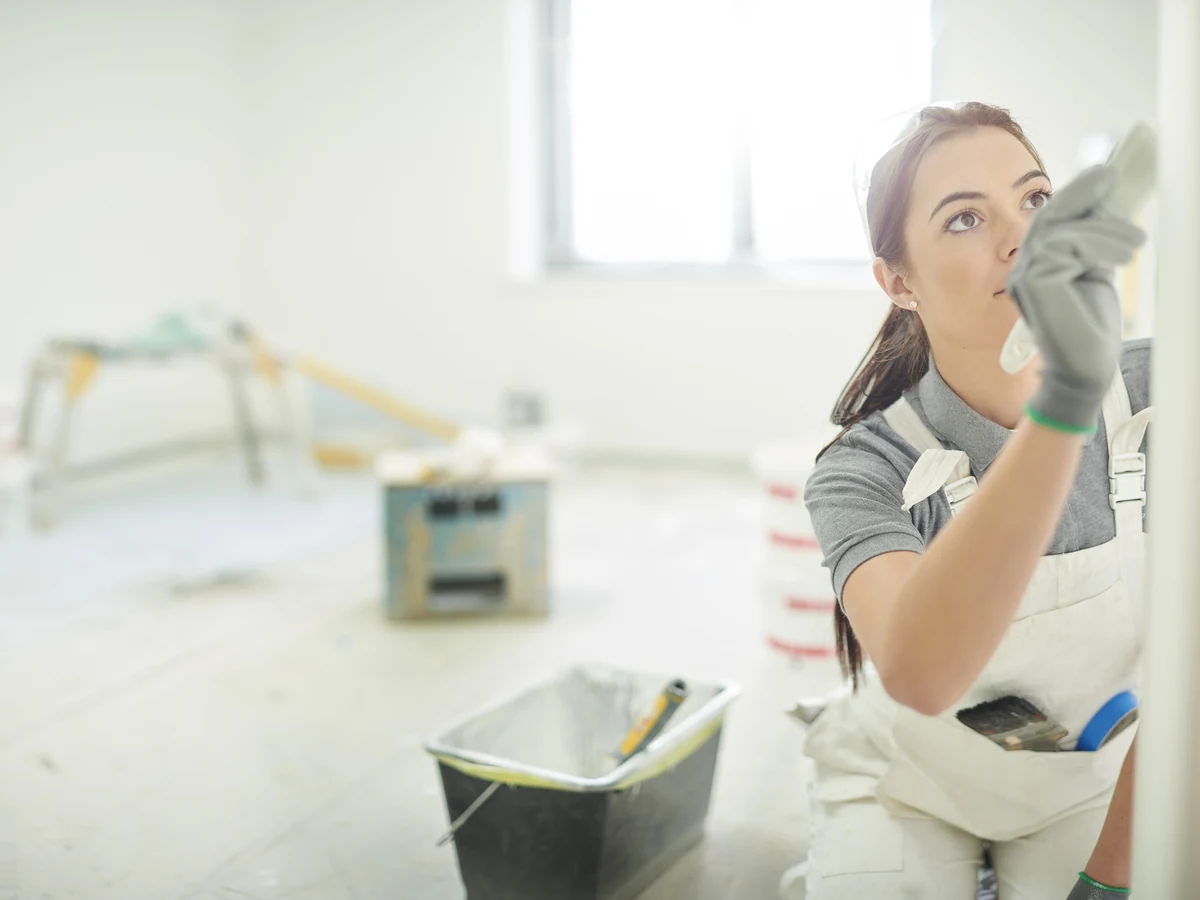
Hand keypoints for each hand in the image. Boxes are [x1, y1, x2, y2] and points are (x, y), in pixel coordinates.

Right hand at [1006, 165, 1145, 432]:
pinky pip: (1064, 247)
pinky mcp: (1035, 285)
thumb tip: (1107, 200)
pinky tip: (1120, 259)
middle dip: (1084, 195)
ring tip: (1135, 244)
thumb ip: (1094, 240)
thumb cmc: (1092, 327)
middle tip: (1115, 180)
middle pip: (1049, 217)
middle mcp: (1023, 270)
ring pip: (1060, 231)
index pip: (1051, 219)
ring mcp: (1024, 278)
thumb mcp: (1097, 270)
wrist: (1086, 370)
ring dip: (1104, 229)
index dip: (1076, 193)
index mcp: (1036, 265)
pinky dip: (1096, 246)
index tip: (1105, 175)